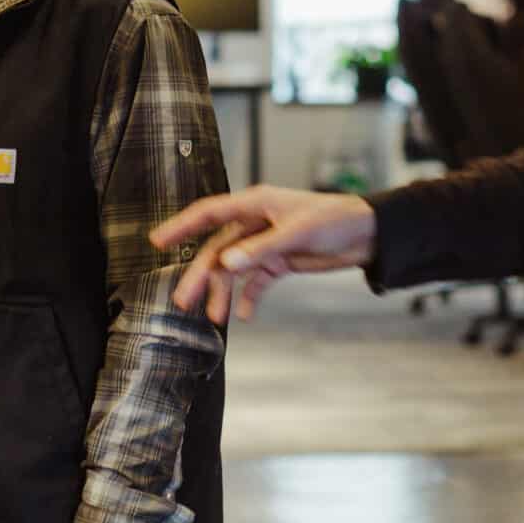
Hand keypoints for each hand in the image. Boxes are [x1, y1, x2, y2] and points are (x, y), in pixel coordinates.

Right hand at [153, 185, 377, 322]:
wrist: (367, 234)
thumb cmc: (335, 219)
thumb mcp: (298, 232)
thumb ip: (261, 249)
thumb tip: (227, 263)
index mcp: (255, 204)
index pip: (209, 213)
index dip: (181, 226)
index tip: (156, 241)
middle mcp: (255, 223)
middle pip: (217, 250)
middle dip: (200, 276)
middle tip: (183, 301)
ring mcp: (265, 244)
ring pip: (233, 270)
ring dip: (224, 292)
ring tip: (216, 318)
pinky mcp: (279, 261)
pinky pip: (256, 282)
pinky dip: (249, 298)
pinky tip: (245, 315)